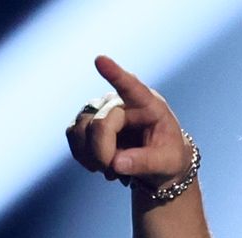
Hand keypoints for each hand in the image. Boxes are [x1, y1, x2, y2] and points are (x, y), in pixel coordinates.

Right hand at [65, 55, 191, 188]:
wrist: (158, 164)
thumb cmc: (168, 157)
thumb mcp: (167, 163)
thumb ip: (145, 162)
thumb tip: (116, 163)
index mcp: (149, 105)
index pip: (131, 87)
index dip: (115, 74)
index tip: (100, 60)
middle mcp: (121, 102)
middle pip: (99, 124)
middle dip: (103, 154)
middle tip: (115, 172)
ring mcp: (101, 109)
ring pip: (81, 130)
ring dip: (92, 156)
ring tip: (112, 168)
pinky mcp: (86, 121)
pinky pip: (73, 135)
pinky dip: (83, 155)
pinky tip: (99, 163)